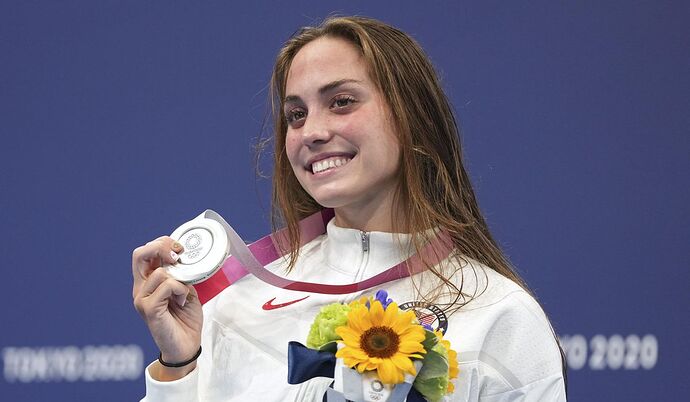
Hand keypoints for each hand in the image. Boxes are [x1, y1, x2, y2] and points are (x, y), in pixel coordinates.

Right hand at [132, 236, 202, 379]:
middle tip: (179, 256)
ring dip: (180, 279)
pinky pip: (166, 286)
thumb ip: (180, 275)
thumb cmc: (185, 319)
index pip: (145, 252)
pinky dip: (180, 290)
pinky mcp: (148, 309)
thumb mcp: (185, 290)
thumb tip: (183, 258)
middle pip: (139, 253)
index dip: (162, 243)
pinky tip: (182, 301)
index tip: (180, 249)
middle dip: (162, 247)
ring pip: (159, 272)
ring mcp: (141, 299)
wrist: (186, 346)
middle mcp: (140, 288)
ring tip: (184, 294)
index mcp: (148, 281)